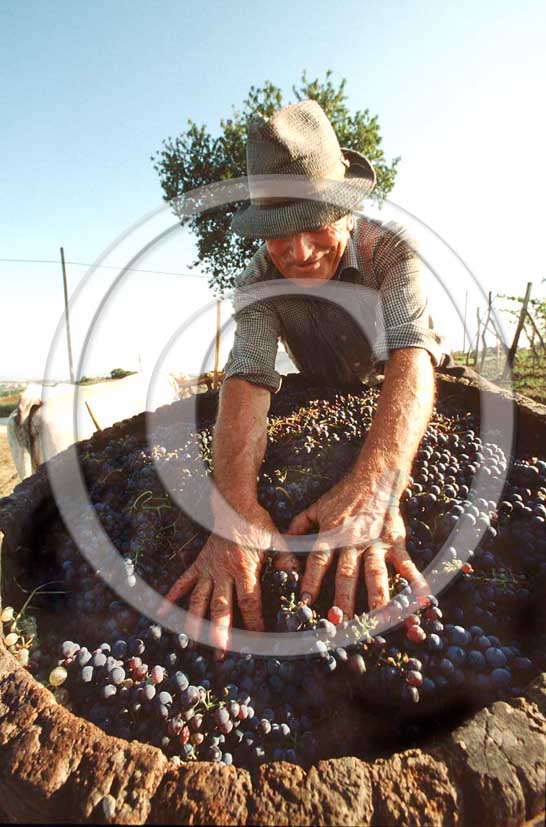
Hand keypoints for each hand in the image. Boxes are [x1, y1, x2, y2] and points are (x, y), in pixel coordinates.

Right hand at [159, 501, 297, 653]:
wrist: (234, 504)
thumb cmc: (257, 524)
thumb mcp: (277, 540)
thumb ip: (286, 561)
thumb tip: (297, 580)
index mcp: (244, 568)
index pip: (249, 601)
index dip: (253, 621)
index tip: (256, 640)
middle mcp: (223, 571)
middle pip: (220, 606)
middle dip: (220, 632)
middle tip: (220, 654)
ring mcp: (208, 569)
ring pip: (198, 599)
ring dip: (196, 622)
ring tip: (193, 644)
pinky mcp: (198, 564)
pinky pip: (183, 582)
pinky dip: (172, 597)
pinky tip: (164, 614)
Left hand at [287, 474, 426, 615]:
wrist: (374, 477)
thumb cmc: (343, 495)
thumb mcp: (316, 508)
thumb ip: (299, 526)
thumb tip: (282, 544)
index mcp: (332, 535)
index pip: (318, 561)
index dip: (311, 581)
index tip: (305, 602)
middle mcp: (353, 543)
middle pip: (347, 574)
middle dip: (344, 599)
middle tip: (341, 621)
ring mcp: (376, 544)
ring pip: (375, 574)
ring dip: (376, 598)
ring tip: (378, 621)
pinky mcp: (395, 542)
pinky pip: (405, 564)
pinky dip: (414, 582)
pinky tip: (421, 600)